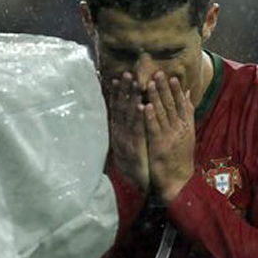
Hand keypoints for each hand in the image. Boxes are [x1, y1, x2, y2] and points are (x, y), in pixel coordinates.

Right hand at [109, 72, 148, 191]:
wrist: (136, 185)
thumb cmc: (135, 164)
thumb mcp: (129, 145)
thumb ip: (128, 130)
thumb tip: (125, 115)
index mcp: (118, 131)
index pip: (117, 108)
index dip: (117, 93)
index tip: (118, 77)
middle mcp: (119, 133)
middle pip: (120, 107)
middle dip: (123, 89)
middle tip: (126, 72)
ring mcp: (125, 140)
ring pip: (127, 115)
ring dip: (130, 97)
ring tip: (133, 82)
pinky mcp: (134, 147)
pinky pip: (137, 129)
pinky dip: (138, 116)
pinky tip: (141, 104)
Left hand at [144, 71, 194, 202]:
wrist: (179, 180)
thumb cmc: (181, 156)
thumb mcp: (188, 133)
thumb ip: (188, 113)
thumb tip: (188, 93)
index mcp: (186, 126)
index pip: (182, 104)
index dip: (177, 91)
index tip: (173, 77)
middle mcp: (180, 129)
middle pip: (172, 105)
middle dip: (165, 89)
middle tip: (159, 73)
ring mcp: (170, 136)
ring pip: (163, 114)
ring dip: (156, 98)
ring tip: (150, 83)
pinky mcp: (159, 145)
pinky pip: (154, 128)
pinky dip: (150, 116)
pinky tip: (145, 106)